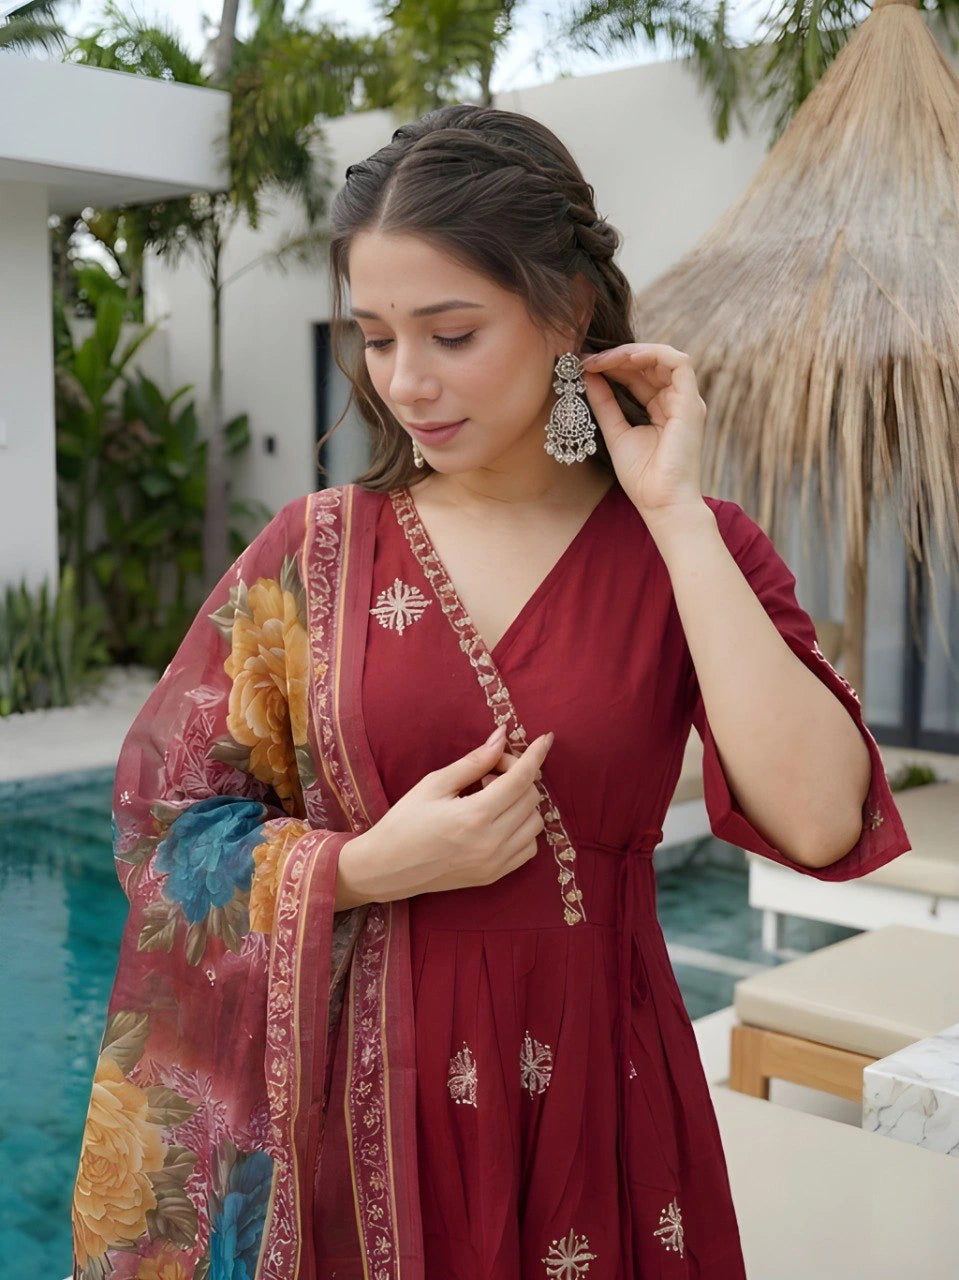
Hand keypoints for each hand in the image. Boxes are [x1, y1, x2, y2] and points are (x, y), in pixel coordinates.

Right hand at [348, 725, 552, 902]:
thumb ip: (474, 761)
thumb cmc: (405, 821)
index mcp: (475, 816)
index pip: (521, 779)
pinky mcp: (494, 876)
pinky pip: (528, 847)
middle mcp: (492, 843)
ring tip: (489, 797)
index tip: (546, 738)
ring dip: (521, 802)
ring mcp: (496, 863)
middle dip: (518, 775)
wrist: (386, 868)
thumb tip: (502, 737)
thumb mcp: (434, 784)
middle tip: (489, 771)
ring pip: (535, 822)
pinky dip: (521, 828)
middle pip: (531, 797)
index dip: (536, 755)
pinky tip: (498, 819)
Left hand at [578, 343, 705, 521]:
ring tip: (602, 359)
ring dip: (631, 353)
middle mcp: (677, 401)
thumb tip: (588, 375)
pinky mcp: (692, 403)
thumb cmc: (642, 478)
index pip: (639, 376)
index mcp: (662, 409)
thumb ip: (604, 403)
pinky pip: (678, 363)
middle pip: (649, 364)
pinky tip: (625, 358)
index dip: (613, 366)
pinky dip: (652, 354)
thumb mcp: (615, 432)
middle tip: (588, 359)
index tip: (585, 365)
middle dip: (617, 357)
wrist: (661, 503)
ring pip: (664, 357)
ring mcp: (687, 401)